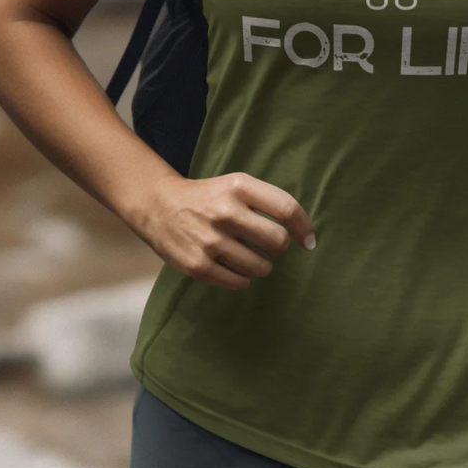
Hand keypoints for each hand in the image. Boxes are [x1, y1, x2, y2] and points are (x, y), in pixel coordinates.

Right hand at [129, 170, 315, 289]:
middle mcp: (226, 212)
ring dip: (262, 266)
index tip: (308, 241)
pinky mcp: (198, 266)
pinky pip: (239, 282)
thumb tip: (304, 235)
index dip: (304, 227)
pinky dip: (243, 279)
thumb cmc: (209, 197)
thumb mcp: (236, 185)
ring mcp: (210, 241)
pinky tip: (236, 268)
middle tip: (271, 247)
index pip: (286, 208)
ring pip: (260, 267)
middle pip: (277, 241)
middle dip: (280, 248)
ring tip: (251, 257)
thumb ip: (268, 202)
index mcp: (239, 187)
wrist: (159, 206)